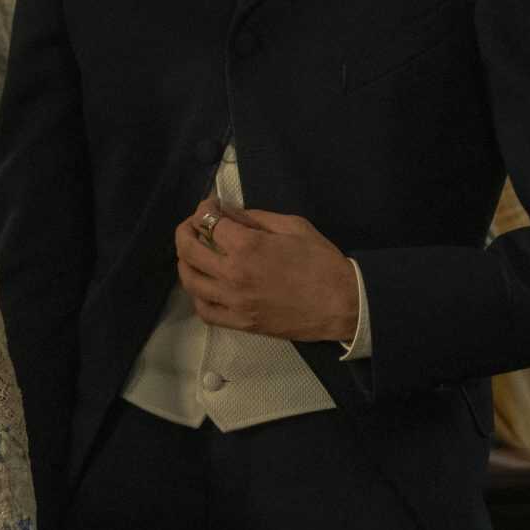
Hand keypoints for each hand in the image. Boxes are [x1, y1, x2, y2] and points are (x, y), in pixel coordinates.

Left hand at [175, 197, 359, 342]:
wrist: (343, 304)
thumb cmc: (322, 262)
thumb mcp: (292, 226)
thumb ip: (254, 217)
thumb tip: (227, 211)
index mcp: (247, 247)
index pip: (209, 222)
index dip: (206, 209)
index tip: (211, 206)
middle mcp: (233, 274)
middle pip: (189, 250)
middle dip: (186, 231)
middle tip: (193, 225)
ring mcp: (233, 302)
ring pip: (190, 281)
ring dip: (185, 262)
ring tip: (193, 254)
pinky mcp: (240, 323)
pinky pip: (204, 311)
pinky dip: (198, 296)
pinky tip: (204, 285)